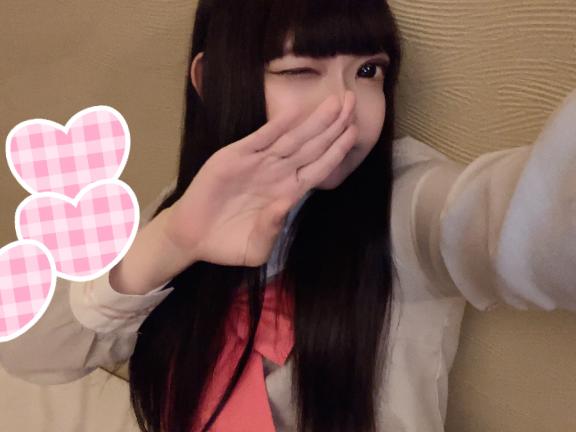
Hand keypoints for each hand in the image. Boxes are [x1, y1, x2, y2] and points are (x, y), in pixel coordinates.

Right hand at [164, 91, 356, 266]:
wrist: (192, 238)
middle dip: (334, 126)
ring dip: (313, 121)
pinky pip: (259, 139)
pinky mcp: (234, 157)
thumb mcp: (255, 248)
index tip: (356, 131)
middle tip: (353, 101)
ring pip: (291, 139)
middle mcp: (276, 174)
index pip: (319, 167)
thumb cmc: (227, 244)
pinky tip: (295, 111)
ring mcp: (256, 164)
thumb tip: (285, 204)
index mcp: (287, 193)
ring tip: (335, 102)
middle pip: (312, 147)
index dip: (338, 149)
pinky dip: (276, 126)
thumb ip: (271, 229)